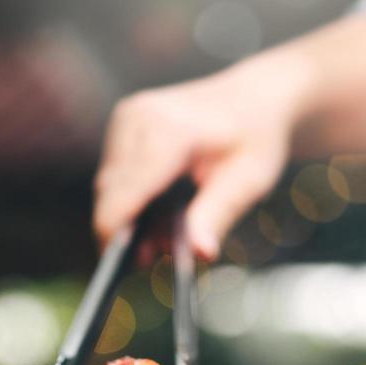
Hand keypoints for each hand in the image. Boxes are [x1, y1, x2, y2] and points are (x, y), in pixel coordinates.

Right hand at [92, 14, 365, 261]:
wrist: (255, 97)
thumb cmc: (256, 137)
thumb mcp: (248, 181)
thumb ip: (217, 216)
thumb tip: (200, 254)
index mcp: (168, 131)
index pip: (122, 196)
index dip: (116, 237)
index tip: (125, 267)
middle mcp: (138, 117)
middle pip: (110, 195)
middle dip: (128, 231)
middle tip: (158, 255)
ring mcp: (127, 116)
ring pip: (109, 186)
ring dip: (130, 215)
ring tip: (168, 231)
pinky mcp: (123, 120)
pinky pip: (114, 172)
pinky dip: (132, 196)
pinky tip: (161, 206)